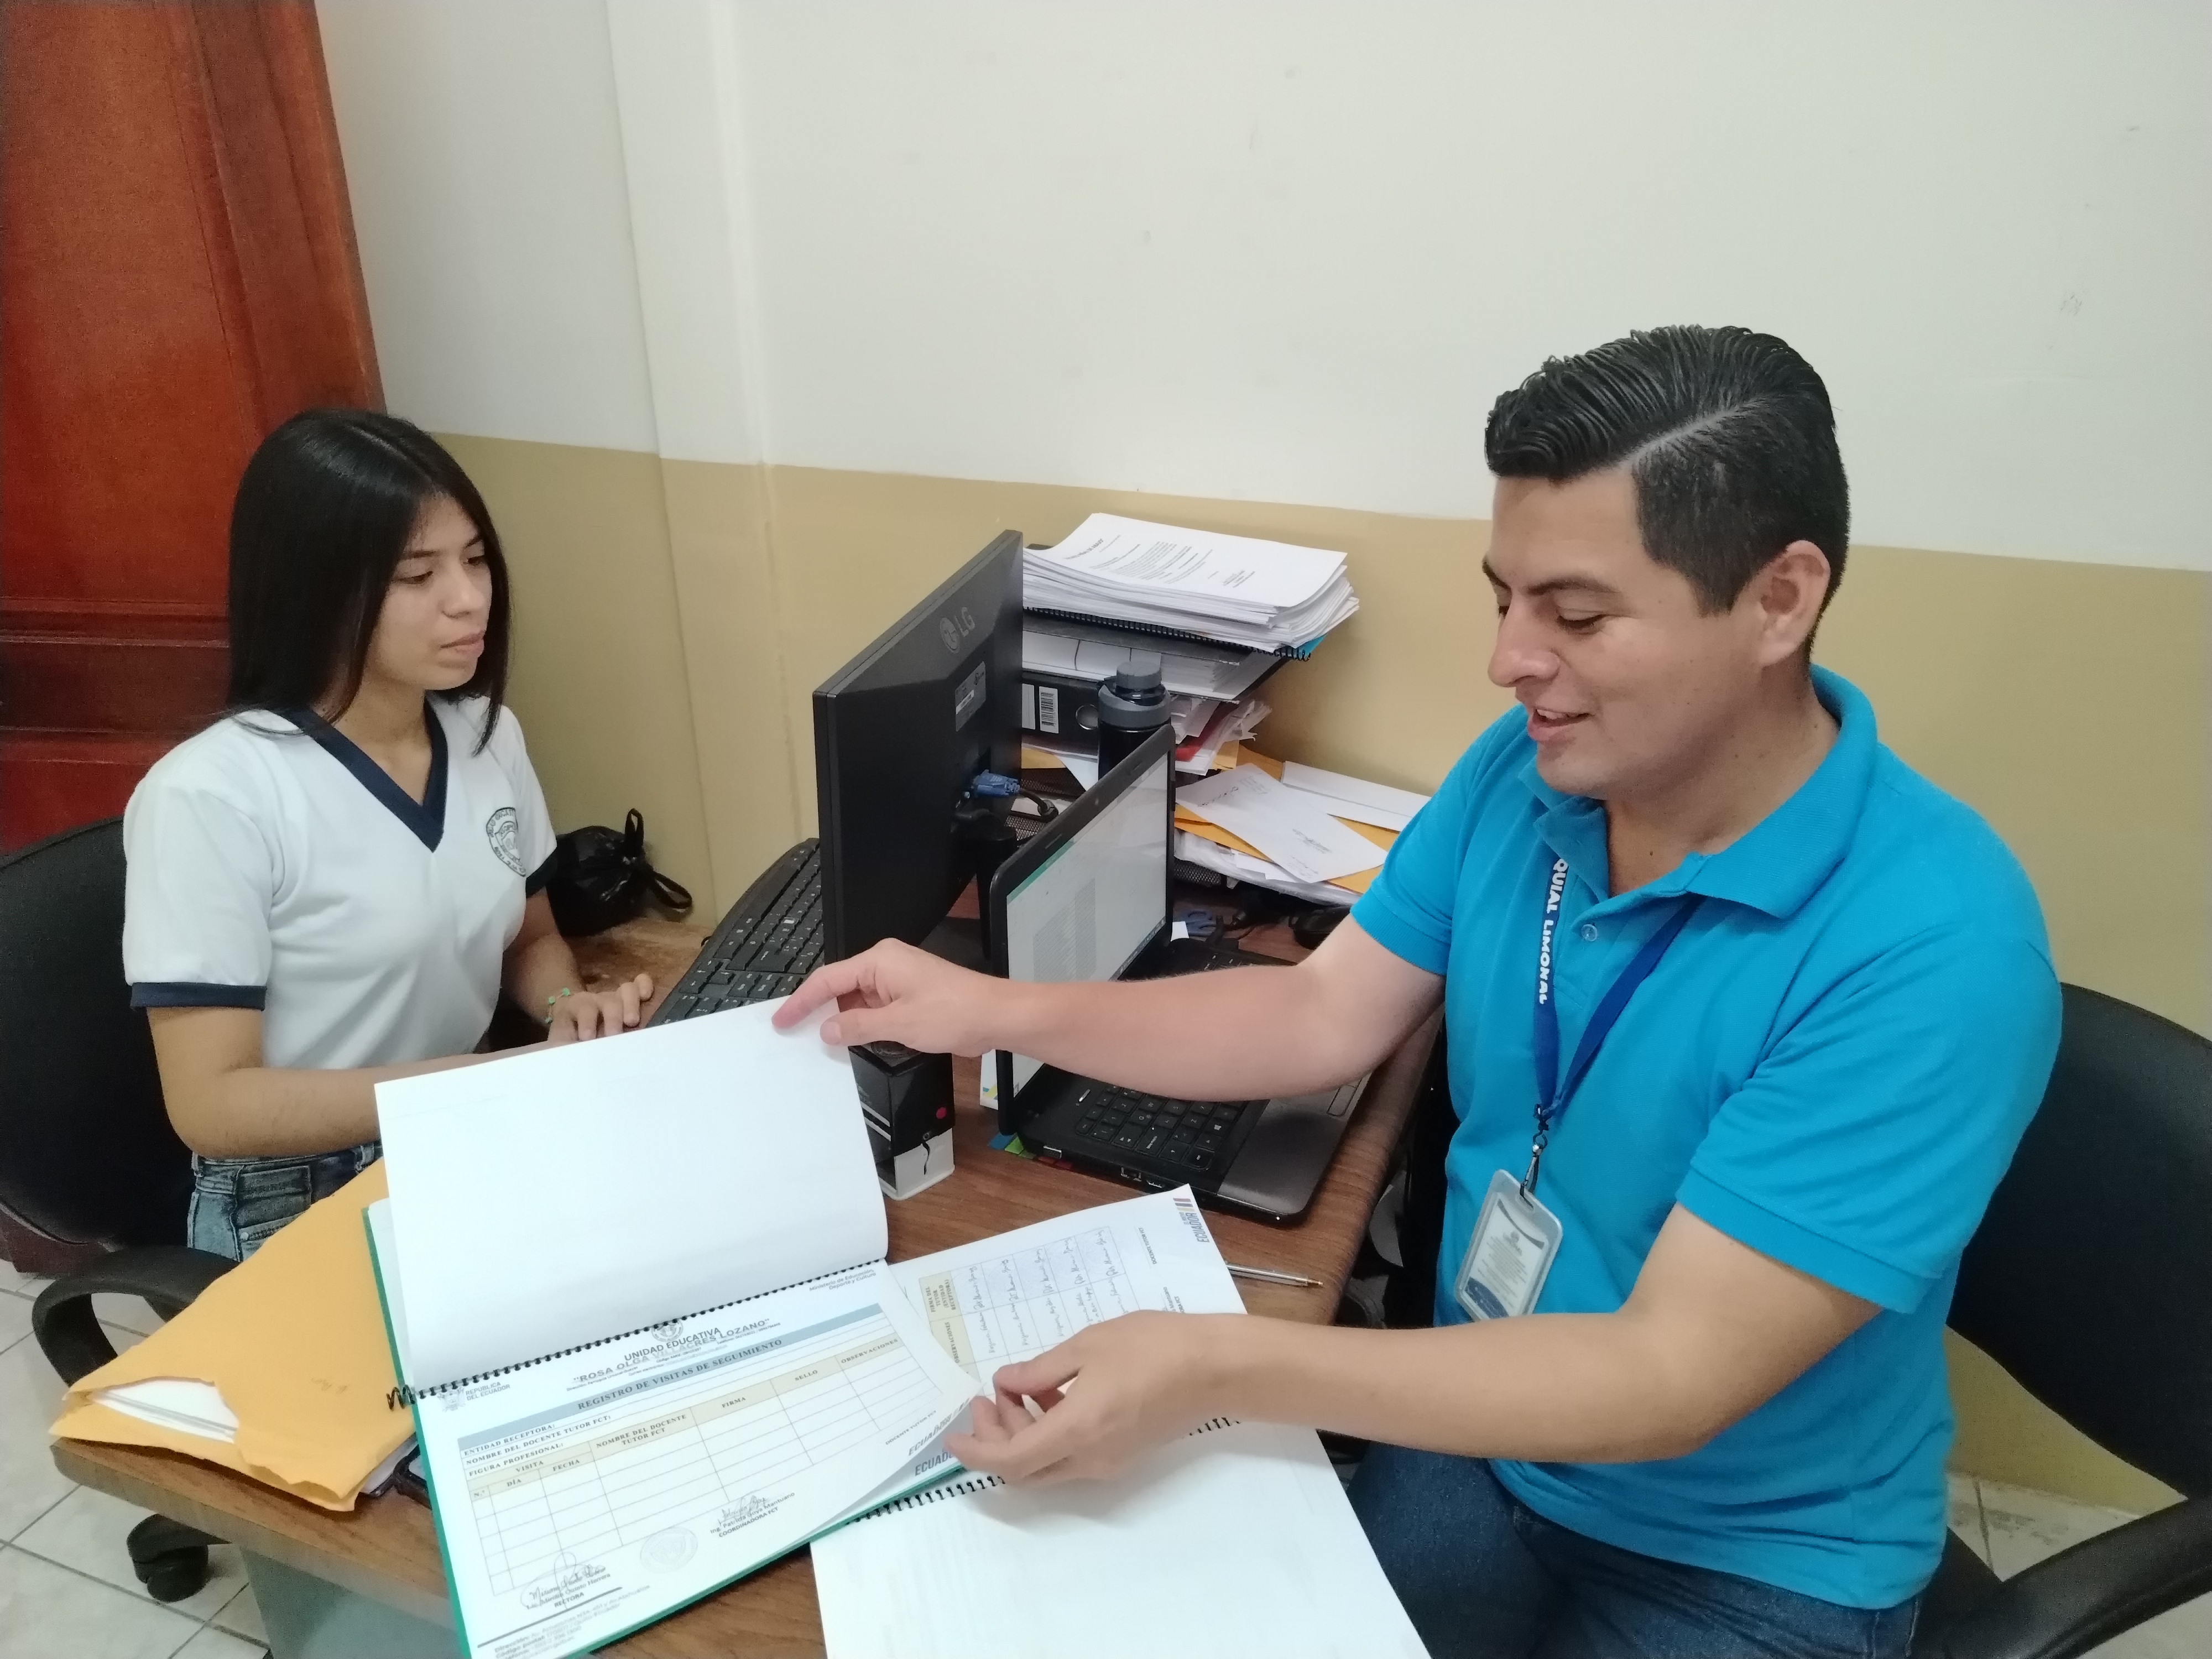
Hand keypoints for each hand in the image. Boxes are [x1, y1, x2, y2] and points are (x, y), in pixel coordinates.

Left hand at [545, 973, 652, 1043]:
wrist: (573, 1030)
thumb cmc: (569, 1040)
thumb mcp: (562, 1045)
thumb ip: (567, 1049)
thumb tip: (577, 1062)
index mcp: (578, 1008)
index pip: (583, 1008)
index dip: (587, 1021)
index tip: (588, 1038)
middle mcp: (599, 1000)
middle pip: (608, 1000)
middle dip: (612, 1017)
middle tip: (614, 1034)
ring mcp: (617, 997)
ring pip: (627, 989)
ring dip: (631, 1004)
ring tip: (632, 1022)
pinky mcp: (632, 997)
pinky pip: (641, 982)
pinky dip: (645, 986)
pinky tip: (647, 997)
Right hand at [772, 939, 1005, 1053]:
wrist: (996, 1015)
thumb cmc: (954, 1011)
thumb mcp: (898, 1024)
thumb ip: (858, 1027)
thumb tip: (828, 1031)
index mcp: (879, 961)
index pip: (828, 979)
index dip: (801, 1001)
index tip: (781, 1020)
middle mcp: (887, 965)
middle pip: (840, 988)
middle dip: (819, 1012)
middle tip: (793, 1035)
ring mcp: (900, 981)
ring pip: (858, 1001)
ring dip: (843, 1022)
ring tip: (818, 1044)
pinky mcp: (911, 997)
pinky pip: (877, 1009)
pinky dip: (863, 1025)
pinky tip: (853, 1043)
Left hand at [943, 1311, 1226, 1482]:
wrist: (1214, 1367)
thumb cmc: (1151, 1347)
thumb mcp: (1087, 1346)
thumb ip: (1040, 1371)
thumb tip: (1005, 1383)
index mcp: (1076, 1431)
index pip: (1010, 1460)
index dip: (975, 1451)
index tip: (954, 1433)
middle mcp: (1089, 1459)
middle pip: (1024, 1468)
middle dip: (996, 1436)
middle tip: (988, 1396)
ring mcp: (1108, 1461)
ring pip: (1046, 1464)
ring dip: (1022, 1432)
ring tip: (1019, 1387)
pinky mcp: (1122, 1453)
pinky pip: (1070, 1455)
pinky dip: (1049, 1432)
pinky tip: (1052, 1393)